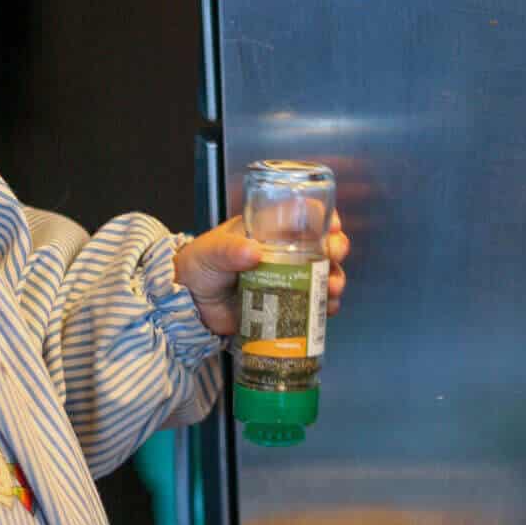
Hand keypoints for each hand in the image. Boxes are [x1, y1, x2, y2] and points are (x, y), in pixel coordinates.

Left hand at [174, 212, 349, 334]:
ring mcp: (288, 278)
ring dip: (335, 280)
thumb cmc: (199, 266)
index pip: (303, 215)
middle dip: (336, 248)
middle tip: (333, 255)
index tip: (331, 224)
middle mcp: (284, 252)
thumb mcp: (211, 251)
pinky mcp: (286, 304)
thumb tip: (253, 251)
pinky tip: (326, 309)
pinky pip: (314, 304)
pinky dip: (325, 307)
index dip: (323, 217)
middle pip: (322, 244)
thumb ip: (229, 249)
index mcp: (268, 230)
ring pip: (324, 275)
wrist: (189, 304)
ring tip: (332, 289)